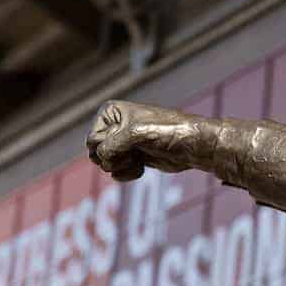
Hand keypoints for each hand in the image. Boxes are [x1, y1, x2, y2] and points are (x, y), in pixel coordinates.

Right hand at [86, 99, 205, 180]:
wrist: (193, 146)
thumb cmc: (168, 132)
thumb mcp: (136, 134)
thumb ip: (111, 146)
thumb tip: (101, 159)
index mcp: (111, 112)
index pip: (92, 140)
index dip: (109, 147)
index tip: (130, 141)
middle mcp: (114, 126)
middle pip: (95, 154)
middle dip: (114, 158)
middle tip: (134, 152)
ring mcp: (123, 143)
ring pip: (105, 164)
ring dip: (122, 166)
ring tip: (140, 158)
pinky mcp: (133, 157)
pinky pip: (116, 172)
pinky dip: (128, 173)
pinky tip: (142, 167)